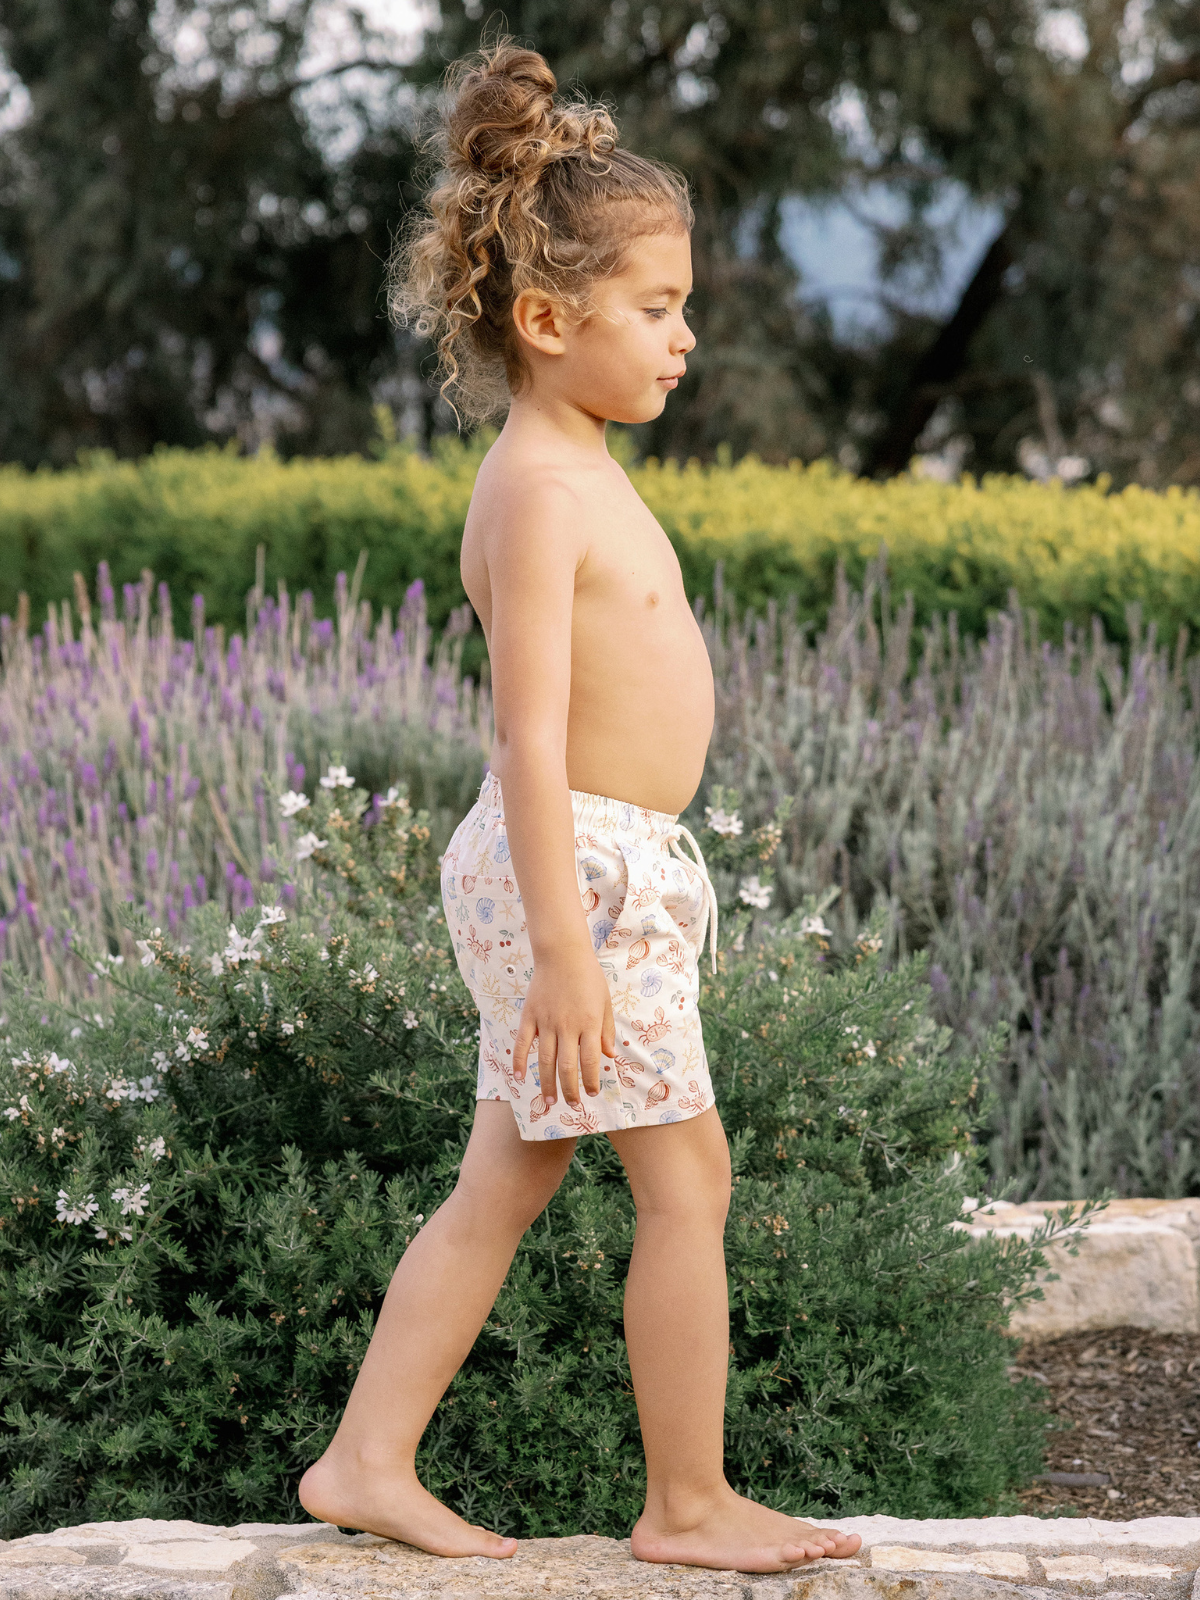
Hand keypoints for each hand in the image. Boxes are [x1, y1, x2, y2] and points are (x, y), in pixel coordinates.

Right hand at [513, 945, 615, 1109]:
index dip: (590, 1081)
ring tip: (549, 1100)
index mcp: (588, 1024)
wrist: (562, 953)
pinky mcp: (529, 1016)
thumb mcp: (604, 1002)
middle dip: (569, 1090)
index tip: (590, 1093)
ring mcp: (546, 1022)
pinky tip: (520, 1078)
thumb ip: (606, 1031)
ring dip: (546, 1083)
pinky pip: (522, 1043)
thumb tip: (609, 1057)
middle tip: (571, 1105)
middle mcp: (567, 1026)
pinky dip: (519, 1061)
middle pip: (567, 1066)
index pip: (590, 1061)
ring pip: (544, 1060)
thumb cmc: (588, 977)